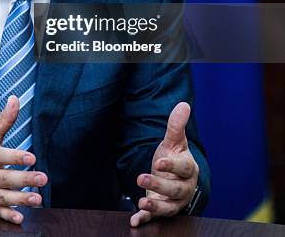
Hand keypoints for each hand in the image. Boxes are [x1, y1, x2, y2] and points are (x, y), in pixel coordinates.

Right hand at [0, 96, 47, 223]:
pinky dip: (7, 216)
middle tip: (42, 178)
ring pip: (1, 198)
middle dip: (23, 180)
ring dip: (20, 200)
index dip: (15, 157)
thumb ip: (4, 119)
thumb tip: (15, 99)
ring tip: (37, 198)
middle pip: (3, 179)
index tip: (31, 157)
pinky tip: (20, 218)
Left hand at [130, 102, 198, 226]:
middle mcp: (184, 188)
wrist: (173, 179)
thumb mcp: (174, 142)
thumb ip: (176, 126)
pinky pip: (155, 218)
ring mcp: (174, 202)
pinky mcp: (162, 210)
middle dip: (159, 186)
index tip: (159, 162)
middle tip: (141, 178)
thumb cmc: (174, 159)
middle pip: (175, 190)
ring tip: (141, 202)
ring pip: (168, 207)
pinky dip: (145, 219)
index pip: (184, 169)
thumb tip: (184, 104)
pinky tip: (135, 220)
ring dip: (155, 206)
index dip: (172, 166)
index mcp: (189, 170)